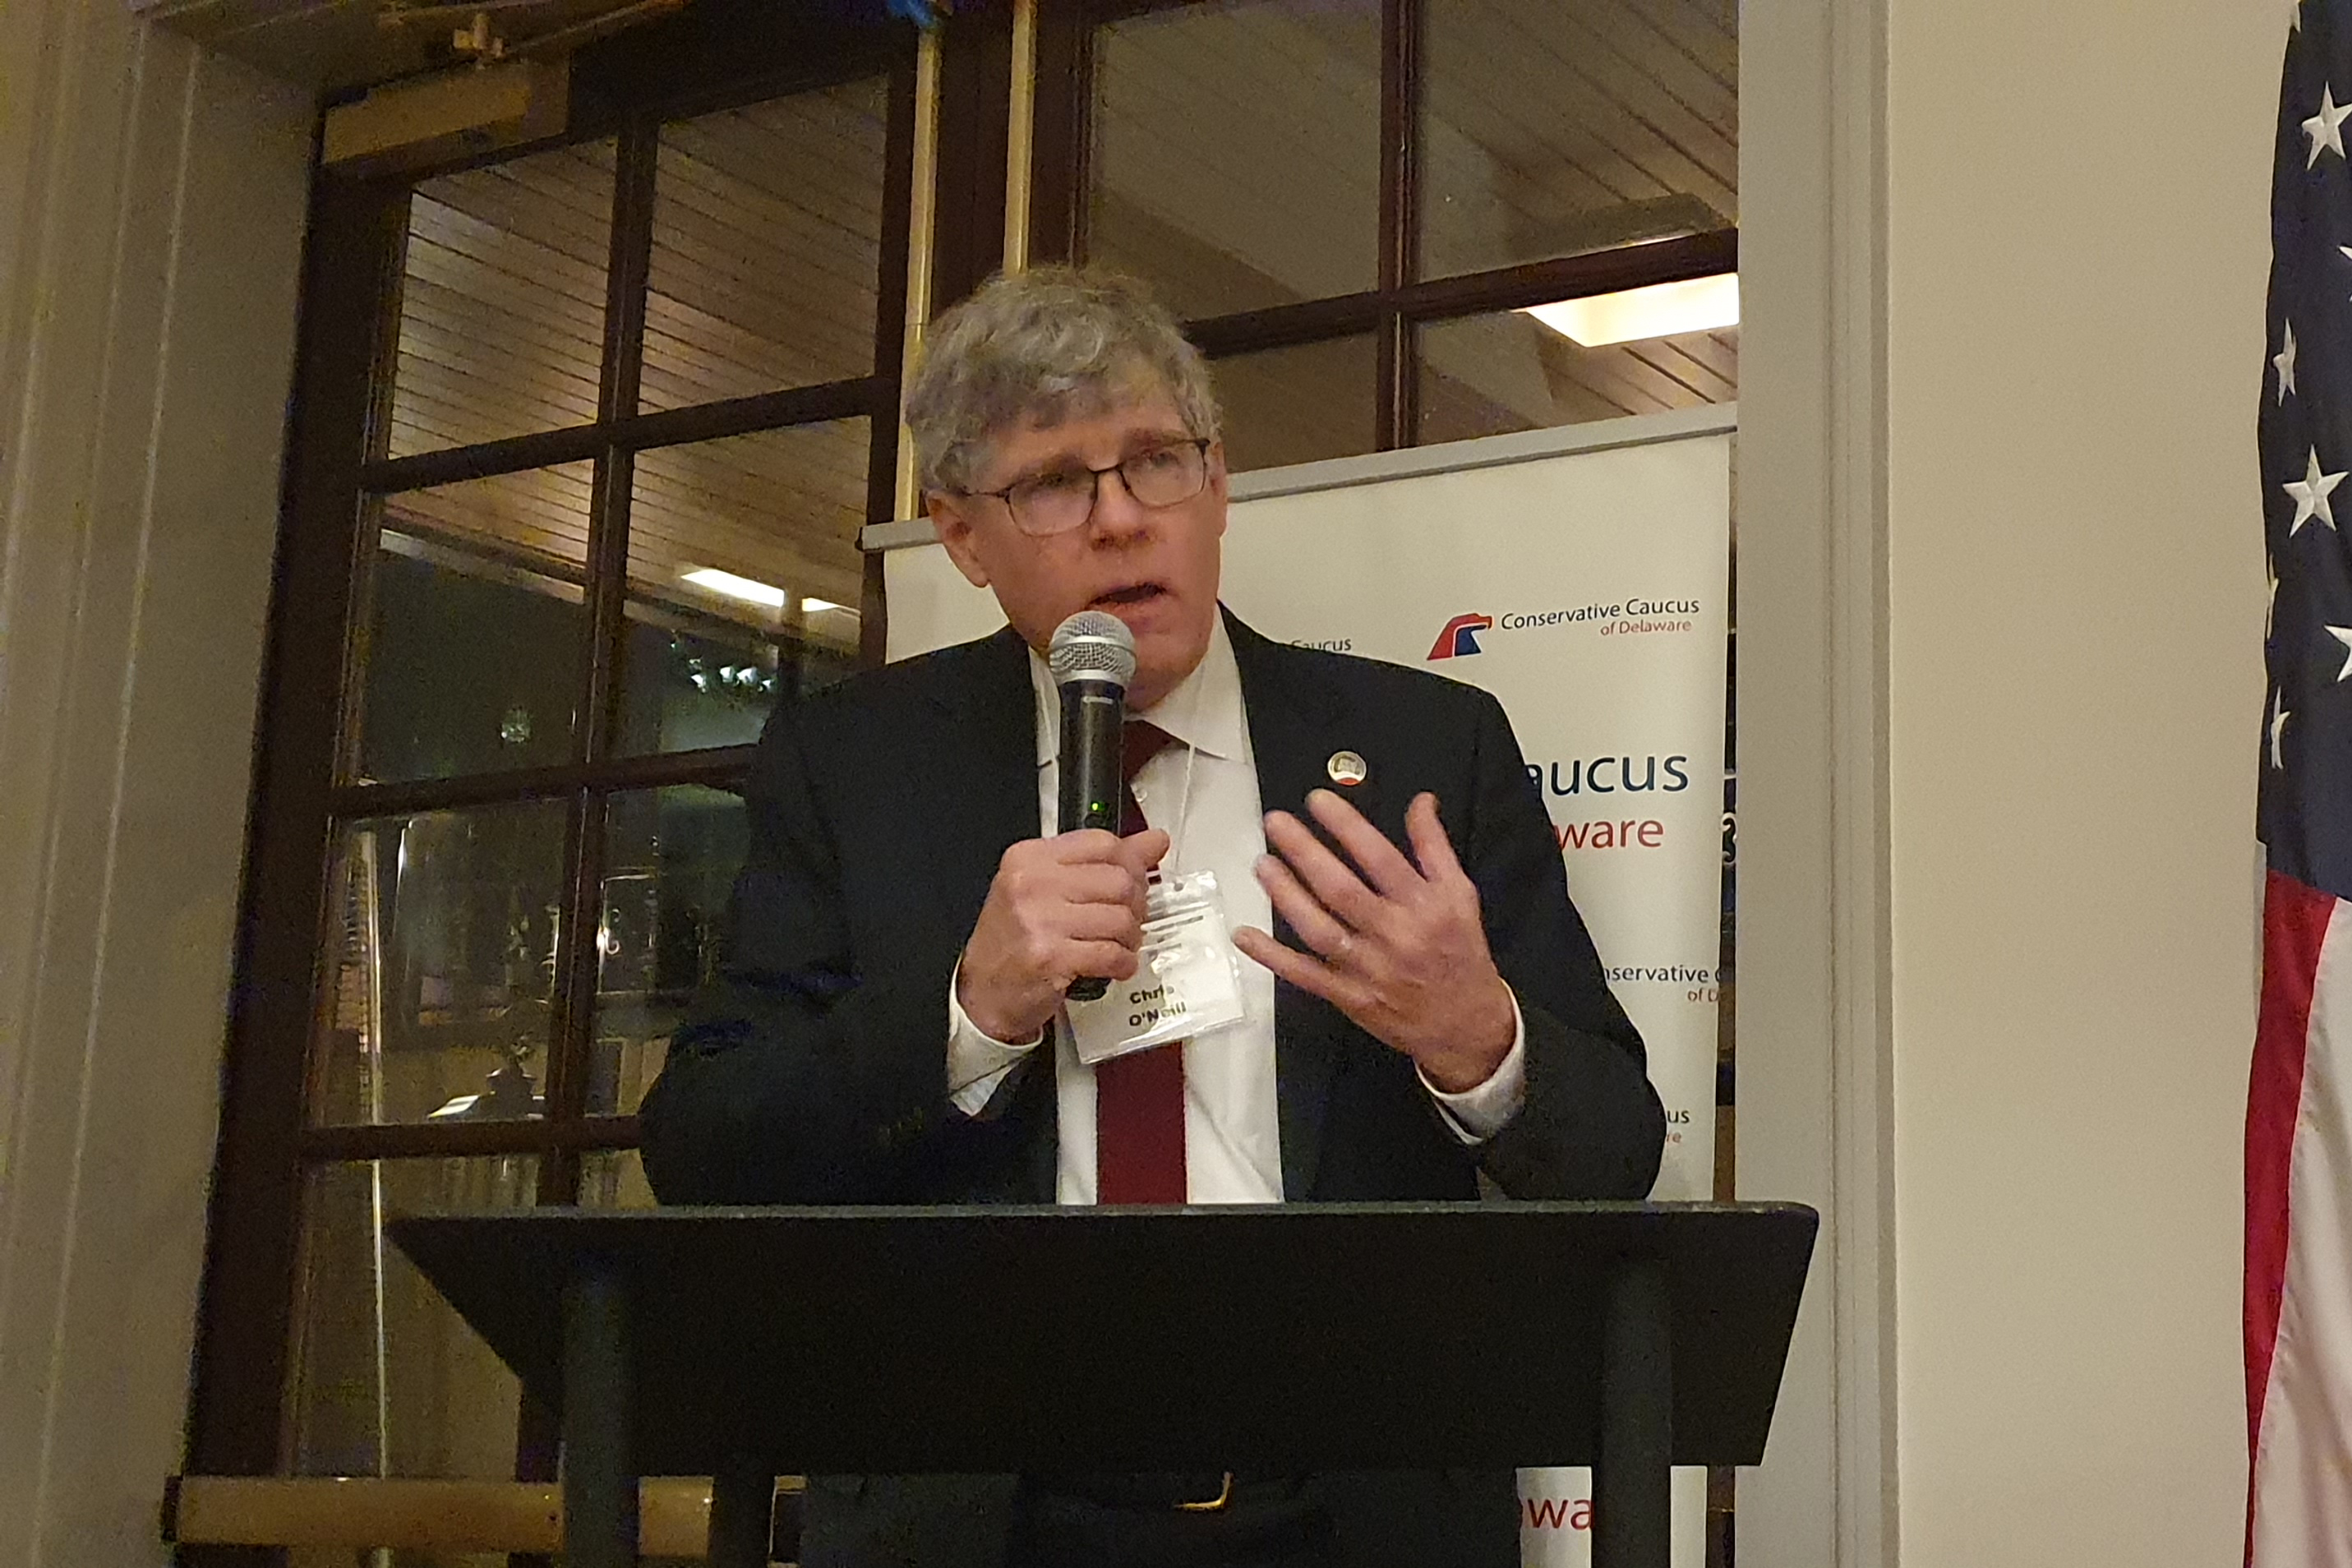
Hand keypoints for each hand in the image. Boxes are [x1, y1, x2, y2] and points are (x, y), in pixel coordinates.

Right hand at [957, 828, 1170, 1042]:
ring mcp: (1039, 920)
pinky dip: (1123, 963)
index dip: (1132, 863)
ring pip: (1120, 918)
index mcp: (1029, 858)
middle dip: (1136, 904)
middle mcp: (1031, 883)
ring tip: (1120, 944)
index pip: (1102, 843)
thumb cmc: (1013, 939)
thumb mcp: (1047, 888)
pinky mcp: (1050, 957)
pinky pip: (1111, 954)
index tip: (1136, 879)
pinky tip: (1115, 965)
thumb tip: (1154, 841)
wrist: (982, 991)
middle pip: (1118, 880)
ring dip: (1131, 937)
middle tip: (1130, 919)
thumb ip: (1100, 863)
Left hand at [1234, 790, 1514, 1092]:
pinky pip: (1305, 975)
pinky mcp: (1349, 996)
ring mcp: (1368, 968)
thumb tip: (1420, 801)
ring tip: (1263, 864)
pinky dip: (1273, 956)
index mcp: (1423, 905)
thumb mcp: (1460, 894)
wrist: (1466, 1025)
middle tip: (1276, 823)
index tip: (1316, 801)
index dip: (1346, 826)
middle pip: (1341, 889)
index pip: (1378, 857)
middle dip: (1304, 852)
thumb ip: (1435, 845)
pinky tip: (1245, 935)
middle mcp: (1394, 934)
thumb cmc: (1459, 952)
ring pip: (1319, 929)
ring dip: (1286, 895)